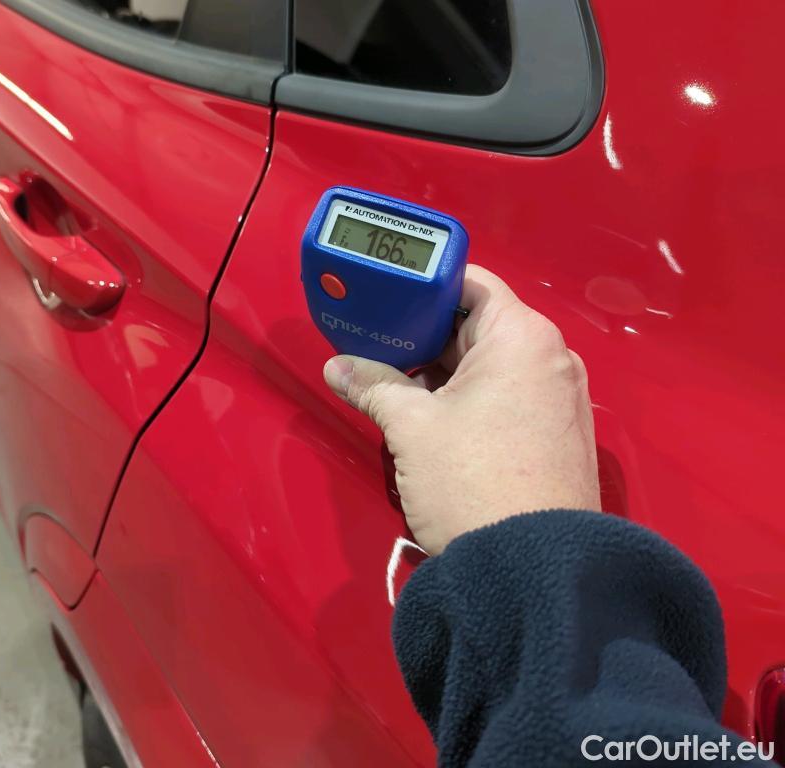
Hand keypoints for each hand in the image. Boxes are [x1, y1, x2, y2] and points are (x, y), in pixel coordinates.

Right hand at [323, 265, 600, 555]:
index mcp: (523, 337)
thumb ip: (373, 385)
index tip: (384, 298)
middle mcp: (551, 358)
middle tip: (373, 343)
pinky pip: (506, 399)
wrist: (533, 571)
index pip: (471, 283)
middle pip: (478, 326)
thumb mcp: (412, 428)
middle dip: (424, 336)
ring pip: (490, 367)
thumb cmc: (470, 480)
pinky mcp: (557, 438)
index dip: (423, 286)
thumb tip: (337, 367)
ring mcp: (559, 400)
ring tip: (390, 383)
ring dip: (441, 373)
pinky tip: (427, 418)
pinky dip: (467, 400)